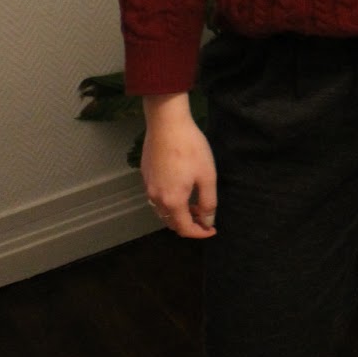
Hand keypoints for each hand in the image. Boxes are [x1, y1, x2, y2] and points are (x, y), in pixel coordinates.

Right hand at [141, 93, 217, 239]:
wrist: (166, 123)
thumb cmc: (190, 148)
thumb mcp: (207, 176)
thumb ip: (208, 203)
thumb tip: (207, 221)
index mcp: (173, 201)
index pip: (185, 229)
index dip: (200, 233)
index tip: (212, 229)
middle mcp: (156, 198)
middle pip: (171, 223)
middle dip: (189, 224)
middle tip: (205, 215)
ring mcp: (148, 186)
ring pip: (162, 211)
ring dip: (178, 213)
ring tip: (194, 203)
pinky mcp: (145, 175)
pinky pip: (156, 197)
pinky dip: (169, 201)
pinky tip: (180, 188)